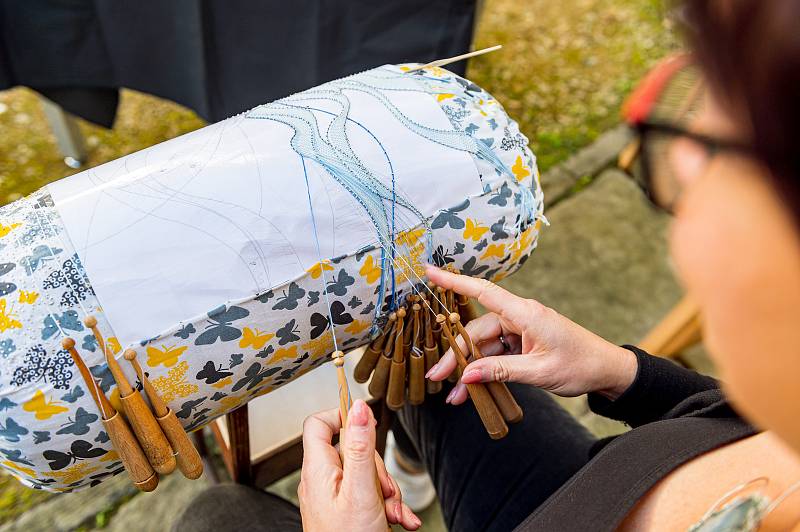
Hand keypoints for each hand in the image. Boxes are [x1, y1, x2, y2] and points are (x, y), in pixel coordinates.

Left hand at [298, 400, 421, 531]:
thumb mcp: (361, 490)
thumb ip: (361, 447)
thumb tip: (359, 407)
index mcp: (318, 470)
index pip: (318, 423)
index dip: (343, 416)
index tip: (368, 426)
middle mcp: (322, 481)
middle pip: (351, 449)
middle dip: (377, 465)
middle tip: (383, 488)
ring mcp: (333, 497)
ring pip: (366, 474)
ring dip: (387, 490)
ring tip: (392, 511)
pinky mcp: (346, 512)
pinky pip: (369, 496)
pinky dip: (387, 505)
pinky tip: (399, 520)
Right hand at [425, 265, 637, 404]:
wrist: (607, 371)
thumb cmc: (581, 365)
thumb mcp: (540, 371)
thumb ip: (502, 371)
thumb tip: (467, 374)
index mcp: (525, 313)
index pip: (483, 292)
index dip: (454, 282)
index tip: (429, 272)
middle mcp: (519, 318)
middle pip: (477, 331)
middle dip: (456, 355)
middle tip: (436, 377)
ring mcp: (520, 331)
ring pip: (484, 347)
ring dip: (469, 370)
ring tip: (454, 395)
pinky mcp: (523, 344)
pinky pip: (496, 355)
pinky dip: (484, 371)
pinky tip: (472, 390)